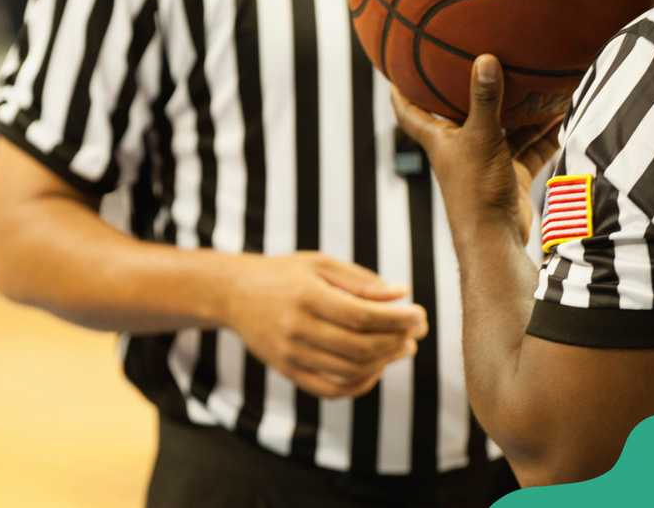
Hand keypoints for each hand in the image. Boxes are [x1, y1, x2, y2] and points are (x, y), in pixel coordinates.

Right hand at [223, 252, 427, 398]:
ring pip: (349, 370)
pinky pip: (330, 389)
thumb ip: (360, 280)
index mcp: (306, 295)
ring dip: (384, 363)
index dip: (397, 319)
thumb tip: (402, 295)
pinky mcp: (287, 371)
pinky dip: (360, 384)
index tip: (420, 315)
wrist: (233, 293)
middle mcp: (296, 327)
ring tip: (400, 348)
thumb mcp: (319, 264)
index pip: (361, 315)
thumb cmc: (283, 274)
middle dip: (396, 342)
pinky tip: (375, 369)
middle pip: (359, 346)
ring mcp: (290, 353)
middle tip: (414, 333)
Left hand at [390, 55, 560, 244]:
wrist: (494, 237)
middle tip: (487, 60)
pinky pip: (528, 148)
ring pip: (505, 129)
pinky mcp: (509, 175)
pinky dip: (543, 135)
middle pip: (465, 113)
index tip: (398, 69)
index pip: (409, 111)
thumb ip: (485, 100)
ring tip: (541, 83)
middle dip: (476, 90)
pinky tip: (561, 116)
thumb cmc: (475, 190)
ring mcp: (486, 162)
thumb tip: (485, 59)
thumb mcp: (481, 138)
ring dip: (522, 112)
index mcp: (439, 139)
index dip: (400, 91)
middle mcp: (459, 148)